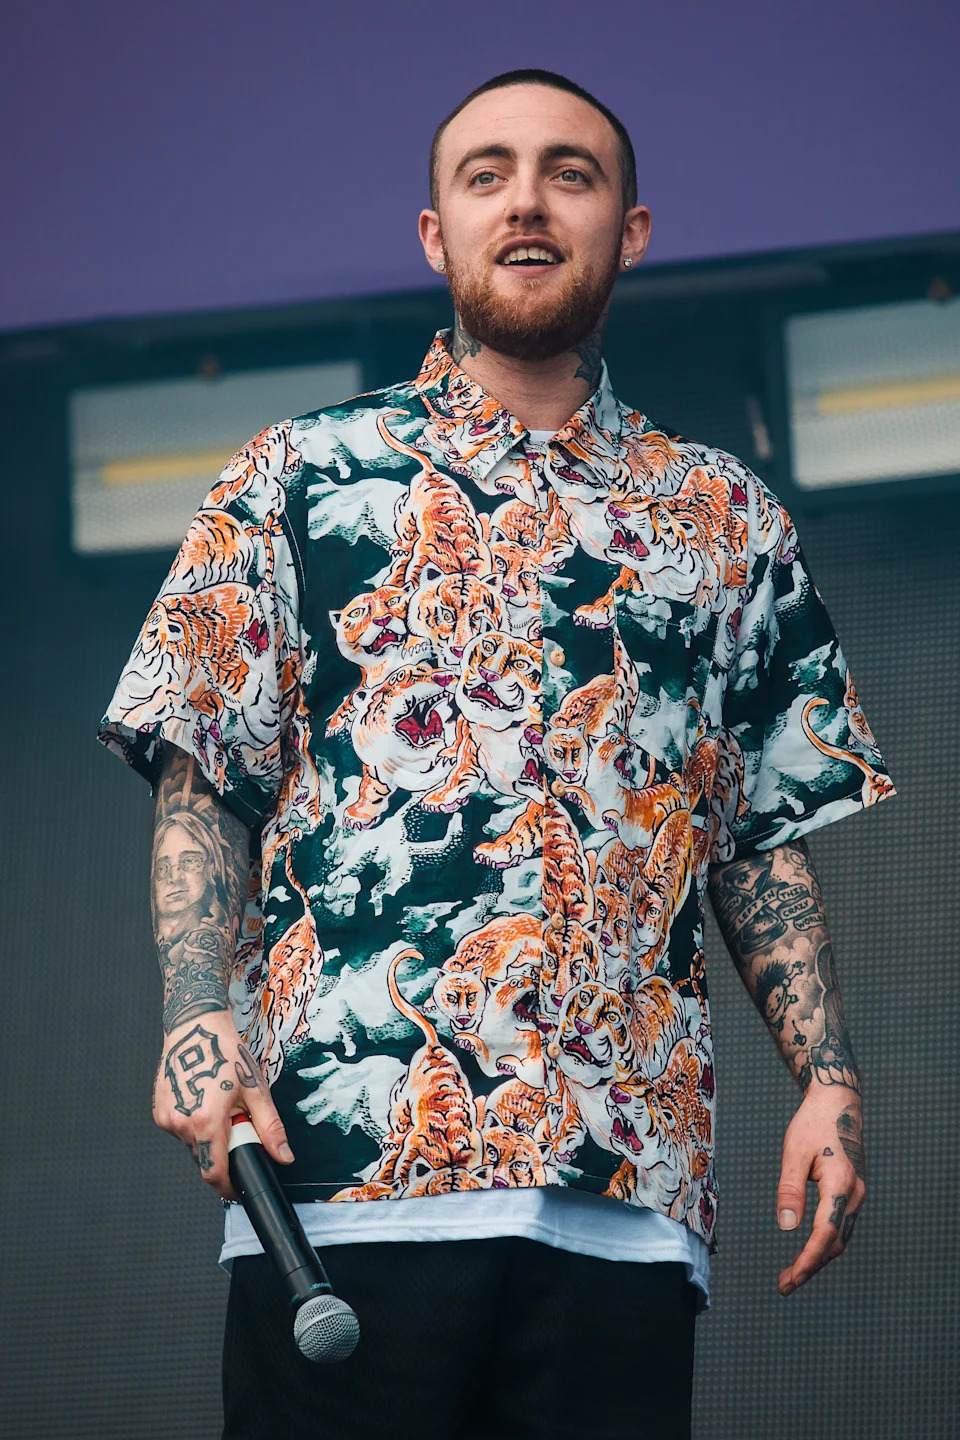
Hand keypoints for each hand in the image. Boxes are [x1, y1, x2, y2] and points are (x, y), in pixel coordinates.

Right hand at [152, 1010, 293, 1200]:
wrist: (195, 1027)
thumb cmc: (225, 1053)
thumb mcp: (256, 1091)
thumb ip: (270, 1129)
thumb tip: (283, 1157)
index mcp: (204, 1122)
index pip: (213, 1173)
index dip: (228, 1186)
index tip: (239, 1187)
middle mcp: (180, 1124)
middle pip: (204, 1158)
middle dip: (223, 1151)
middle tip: (236, 1123)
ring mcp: (166, 1119)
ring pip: (192, 1144)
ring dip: (208, 1136)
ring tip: (219, 1106)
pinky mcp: (159, 1112)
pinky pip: (181, 1131)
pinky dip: (195, 1124)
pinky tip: (204, 1100)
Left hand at [775, 1082, 864, 1296]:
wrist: (838, 1105)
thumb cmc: (812, 1124)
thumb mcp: (793, 1152)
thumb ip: (790, 1189)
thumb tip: (787, 1227)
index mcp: (841, 1185)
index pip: (825, 1233)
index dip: (808, 1259)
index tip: (792, 1278)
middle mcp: (855, 1195)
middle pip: (834, 1243)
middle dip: (810, 1267)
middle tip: (784, 1285)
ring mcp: (857, 1196)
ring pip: (839, 1238)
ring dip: (817, 1259)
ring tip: (791, 1275)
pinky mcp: (853, 1195)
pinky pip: (840, 1227)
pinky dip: (824, 1244)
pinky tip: (807, 1252)